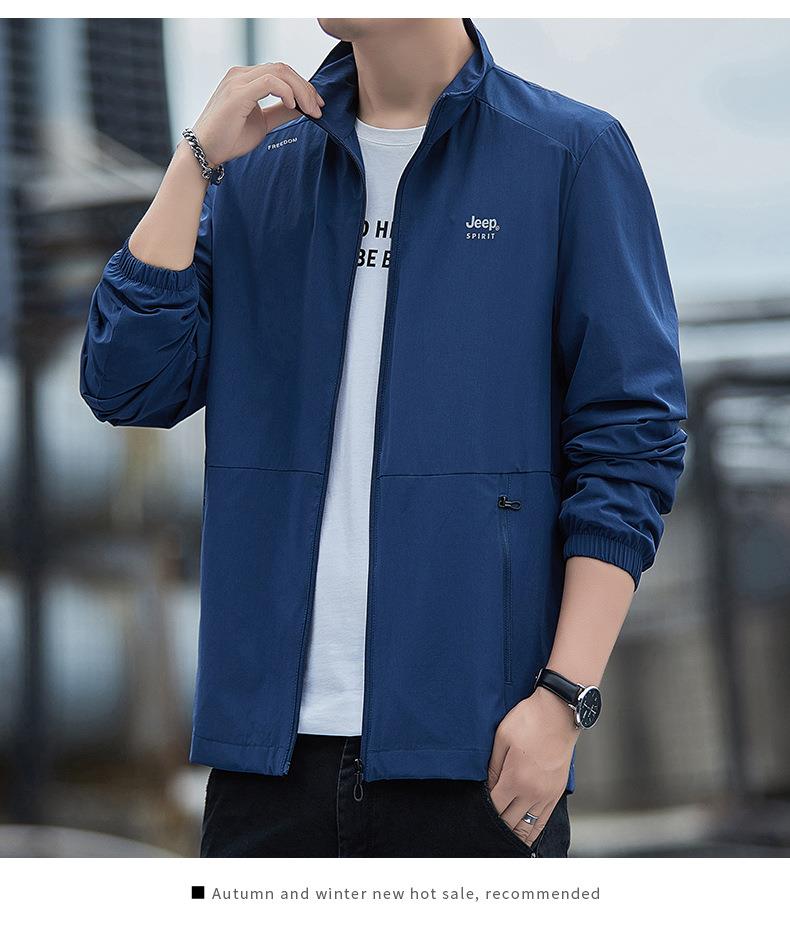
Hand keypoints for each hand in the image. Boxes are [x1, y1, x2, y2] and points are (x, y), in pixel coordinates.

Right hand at [191, 62, 324, 165]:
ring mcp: (237, 81)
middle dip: (306, 88)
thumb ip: (280, 112)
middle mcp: (240, 75)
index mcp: (245, 79)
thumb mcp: (263, 124)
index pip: (281, 73)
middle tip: (318, 108)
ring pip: (280, 72)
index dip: (303, 86)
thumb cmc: (228, 139)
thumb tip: (302, 108)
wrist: (204, 151)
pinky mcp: (237, 92)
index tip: (316, 105)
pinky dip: (287, 92)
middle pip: (283, 69)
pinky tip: (293, 106)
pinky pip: (270, 82)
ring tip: (311, 110)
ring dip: (301, 91)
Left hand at [486, 686, 577, 846]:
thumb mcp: (502, 739)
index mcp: (515, 779)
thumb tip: (487, 788)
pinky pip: (544, 820)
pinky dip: (533, 829)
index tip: (476, 813)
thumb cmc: (529, 720)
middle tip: (486, 831)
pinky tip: (526, 834)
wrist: (558, 713)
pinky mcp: (557, 791)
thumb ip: (493, 767)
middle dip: (497, 827)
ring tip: (504, 840)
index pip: (495, 808)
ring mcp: (547, 794)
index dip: (485, 812)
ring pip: (529, 826)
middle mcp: (533, 792)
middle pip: (511, 822)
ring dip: (515, 834)